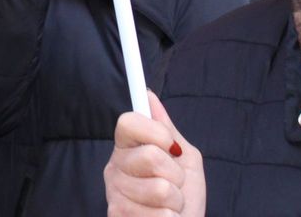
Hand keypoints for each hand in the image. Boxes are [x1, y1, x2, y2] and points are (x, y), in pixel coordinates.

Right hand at [103, 92, 205, 216]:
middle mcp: (115, 168)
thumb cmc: (185, 197)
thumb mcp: (185, 159)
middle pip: (150, 156)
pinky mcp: (118, 216)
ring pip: (160, 189)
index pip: (128, 122)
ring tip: (170, 206)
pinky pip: (160, 214)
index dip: (155, 131)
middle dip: (176, 174)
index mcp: (128, 148)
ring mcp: (115, 195)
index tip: (170, 146)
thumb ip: (168, 129)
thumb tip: (148, 95)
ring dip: (176, 201)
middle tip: (174, 185)